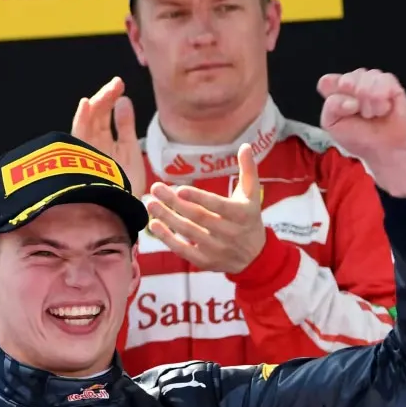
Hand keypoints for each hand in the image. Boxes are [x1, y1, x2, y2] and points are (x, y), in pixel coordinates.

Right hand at [71, 76, 145, 196]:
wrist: (125, 210)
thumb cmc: (128, 186)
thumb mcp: (130, 150)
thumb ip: (125, 125)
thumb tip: (123, 100)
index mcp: (103, 142)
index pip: (102, 115)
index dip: (110, 99)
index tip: (120, 85)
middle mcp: (91, 145)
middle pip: (94, 116)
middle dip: (105, 98)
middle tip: (117, 83)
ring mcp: (85, 152)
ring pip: (86, 123)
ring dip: (96, 104)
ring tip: (107, 91)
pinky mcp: (81, 159)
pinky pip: (79, 137)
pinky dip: (82, 120)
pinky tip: (86, 104)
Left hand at [144, 144, 265, 272]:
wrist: (254, 257)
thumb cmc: (249, 219)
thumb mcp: (252, 195)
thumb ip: (248, 170)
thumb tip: (246, 146)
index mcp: (242, 215)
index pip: (219, 206)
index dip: (199, 198)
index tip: (180, 189)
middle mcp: (230, 233)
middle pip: (198, 217)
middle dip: (175, 203)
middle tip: (156, 189)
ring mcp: (217, 249)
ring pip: (188, 232)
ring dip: (167, 218)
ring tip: (151, 204)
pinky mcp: (205, 261)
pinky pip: (183, 250)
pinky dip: (168, 238)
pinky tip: (155, 225)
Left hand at [317, 68, 405, 197]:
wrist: (384, 150)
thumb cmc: (358, 137)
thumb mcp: (333, 125)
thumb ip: (331, 107)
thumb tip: (350, 99)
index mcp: (337, 93)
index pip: (327, 81)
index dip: (333, 93)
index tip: (343, 109)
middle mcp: (354, 84)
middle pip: (347, 78)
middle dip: (353, 99)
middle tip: (361, 115)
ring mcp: (373, 82)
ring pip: (366, 76)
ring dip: (368, 100)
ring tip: (373, 115)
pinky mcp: (392, 84)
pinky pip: (384, 79)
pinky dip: (382, 97)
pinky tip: (383, 109)